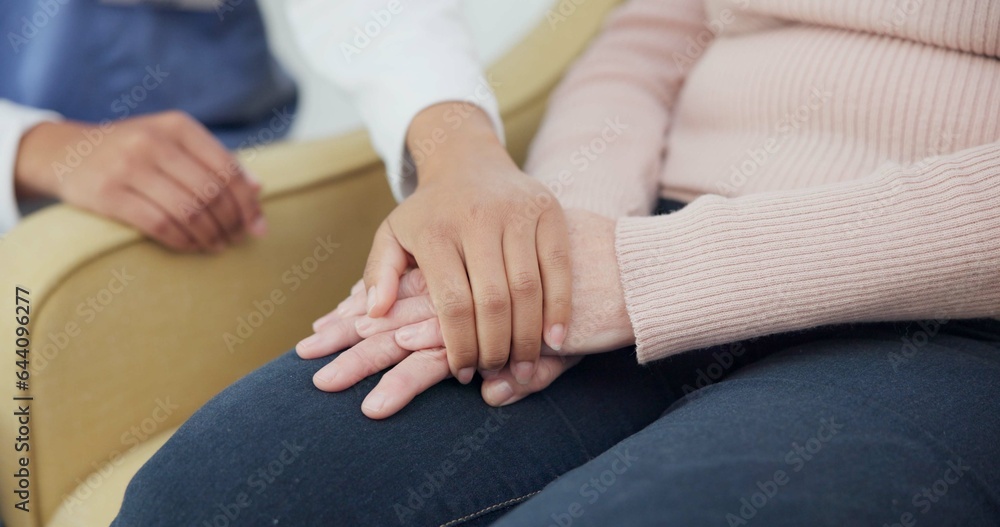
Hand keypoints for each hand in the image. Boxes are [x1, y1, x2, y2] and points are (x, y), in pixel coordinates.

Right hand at [14, 111, 266, 251]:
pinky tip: (192, 246)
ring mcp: (128, 166)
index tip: (258, 226)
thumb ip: (214, 161)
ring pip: (188, 211)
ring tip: (218, 245)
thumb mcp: (173, 142)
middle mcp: (153, 141)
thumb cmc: (135, 151)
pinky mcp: (107, 194)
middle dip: (231, 223)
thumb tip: (258, 188)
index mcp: (177, 126)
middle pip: (210, 192)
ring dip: (210, 235)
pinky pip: (159, 225)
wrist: (68, 152)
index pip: (226, 169)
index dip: (248, 203)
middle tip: (237, 239)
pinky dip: (183, 241)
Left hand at [301, 209, 631, 417]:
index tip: (462, 373)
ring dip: (527, 336)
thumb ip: (380, 274)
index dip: (459, 345)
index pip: (451, 301)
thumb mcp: (393, 235)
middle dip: (496, 346)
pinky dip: (559, 308)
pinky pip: (558, 268)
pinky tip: (554, 340)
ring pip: (527, 287)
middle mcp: (477, 218)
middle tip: (495, 373)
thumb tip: (372, 314)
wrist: (468, 159)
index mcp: (436, 229)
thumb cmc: (429, 212)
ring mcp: (516, 213)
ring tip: (522, 366)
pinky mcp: (548, 211)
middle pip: (492, 299)